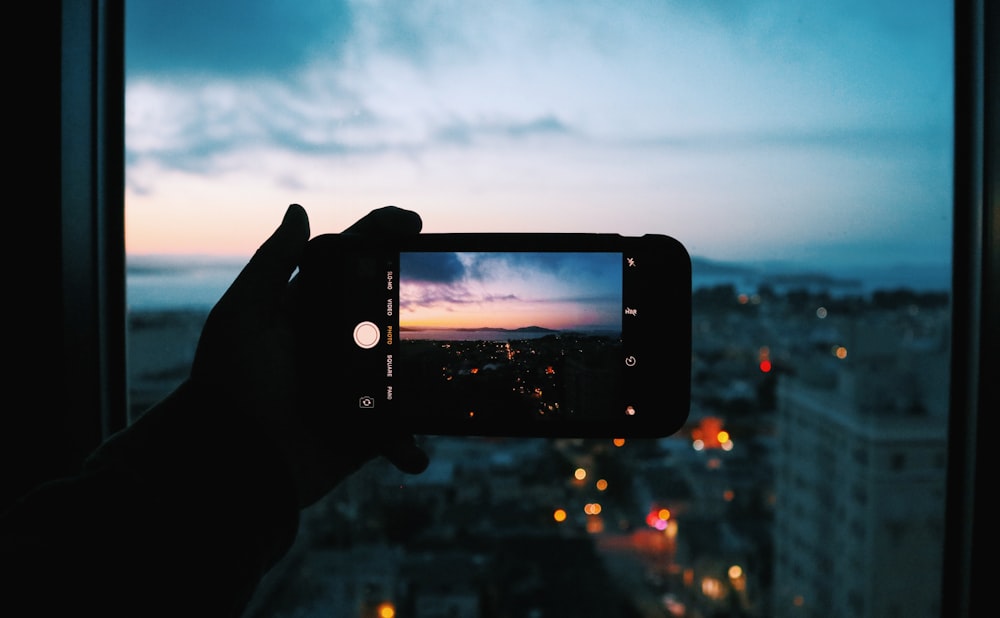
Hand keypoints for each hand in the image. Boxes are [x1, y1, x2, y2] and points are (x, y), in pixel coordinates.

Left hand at [191, 204, 427, 508]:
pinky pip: (398, 430)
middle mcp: (331, 343)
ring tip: (448, 351)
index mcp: (305, 310)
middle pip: (383, 307)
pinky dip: (411, 441)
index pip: (346, 263)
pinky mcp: (363, 430)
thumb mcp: (245, 316)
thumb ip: (274, 262)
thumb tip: (298, 209)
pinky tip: (415, 449)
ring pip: (400, 364)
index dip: (378, 237)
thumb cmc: (232, 384)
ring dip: (423, 360)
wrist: (233, 462)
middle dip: (414, 291)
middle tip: (442, 271)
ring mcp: (352, 387)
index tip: (413, 221)